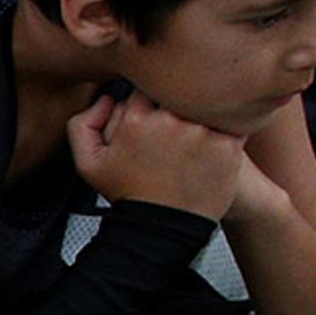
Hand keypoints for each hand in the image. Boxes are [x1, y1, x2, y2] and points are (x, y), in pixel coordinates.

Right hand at [71, 91, 247, 219]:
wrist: (164, 228)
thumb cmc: (129, 194)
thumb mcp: (87, 164)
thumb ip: (82, 124)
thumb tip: (108, 98)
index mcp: (135, 121)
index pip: (146, 87)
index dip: (148, 100)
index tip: (150, 115)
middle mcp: (170, 121)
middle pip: (176, 93)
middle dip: (174, 104)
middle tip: (173, 126)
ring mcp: (202, 132)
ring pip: (204, 103)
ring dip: (201, 113)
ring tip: (194, 135)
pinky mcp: (228, 145)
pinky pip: (233, 120)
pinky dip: (227, 126)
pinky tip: (215, 139)